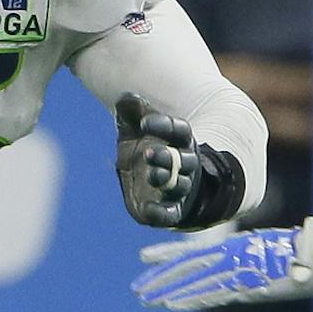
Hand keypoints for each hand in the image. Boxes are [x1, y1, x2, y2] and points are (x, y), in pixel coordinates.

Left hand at [113, 92, 243, 229]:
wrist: (151, 183)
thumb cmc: (145, 148)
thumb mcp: (134, 128)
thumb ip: (131, 112)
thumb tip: (127, 97)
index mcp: (180, 140)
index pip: (179, 130)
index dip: (163, 125)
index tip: (143, 122)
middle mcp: (185, 164)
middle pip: (183, 160)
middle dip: (166, 156)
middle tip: (147, 152)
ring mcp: (180, 188)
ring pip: (179, 185)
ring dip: (165, 179)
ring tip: (150, 174)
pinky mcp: (171, 210)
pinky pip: (171, 214)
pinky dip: (161, 213)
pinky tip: (147, 209)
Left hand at [132, 218, 312, 309]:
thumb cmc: (302, 252)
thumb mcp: (272, 252)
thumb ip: (253, 260)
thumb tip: (243, 269)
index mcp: (234, 250)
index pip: (193, 253)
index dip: (168, 255)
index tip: (144, 258)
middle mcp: (232, 259)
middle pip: (187, 269)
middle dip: (161, 279)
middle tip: (136, 289)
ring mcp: (238, 271)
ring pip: (195, 280)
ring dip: (169, 290)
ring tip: (145, 297)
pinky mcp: (248, 283)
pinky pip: (214, 293)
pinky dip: (192, 298)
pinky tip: (173, 303)